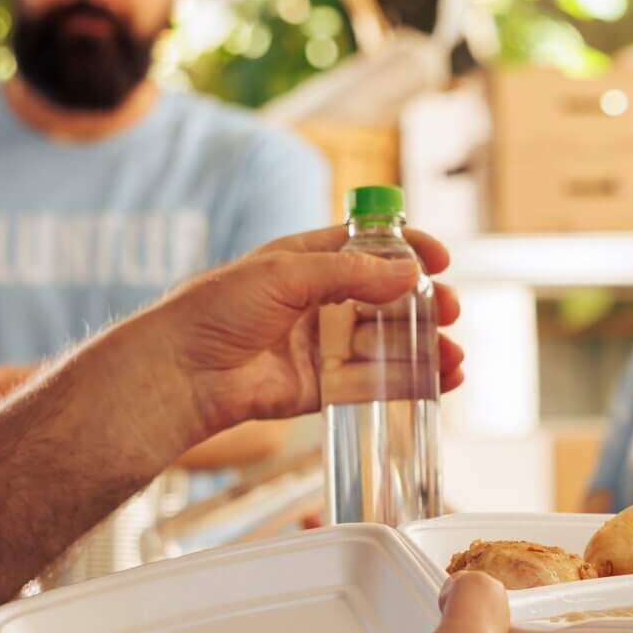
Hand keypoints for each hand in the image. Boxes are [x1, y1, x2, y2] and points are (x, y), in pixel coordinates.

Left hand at [150, 224, 467, 443]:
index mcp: (308, 261)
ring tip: (452, 357)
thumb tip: (408, 272)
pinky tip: (437, 382)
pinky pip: (372, 383)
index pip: (370, 245)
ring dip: (425, 347)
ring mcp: (322, 345)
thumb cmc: (216, 310)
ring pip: (387, 343)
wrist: (180, 372)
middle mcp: (320, 301)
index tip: (440, 259)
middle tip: (450, 311)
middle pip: (388, 298)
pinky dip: (408, 382)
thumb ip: (349, 273)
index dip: (409, 249)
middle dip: (425, 304)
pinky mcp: (321, 387)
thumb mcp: (284, 274)